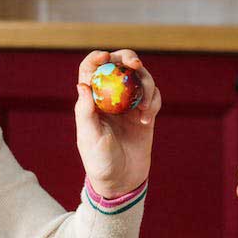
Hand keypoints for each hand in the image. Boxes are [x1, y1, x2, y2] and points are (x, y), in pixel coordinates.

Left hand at [75, 49, 160, 197]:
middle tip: (135, 65)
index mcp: (92, 100)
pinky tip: (148, 119)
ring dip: (146, 84)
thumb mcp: (90, 137)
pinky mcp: (145, 114)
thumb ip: (86, 112)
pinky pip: (153, 96)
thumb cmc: (99, 161)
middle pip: (119, 66)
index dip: (98, 57)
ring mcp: (129, 105)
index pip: (92, 69)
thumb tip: (82, 85)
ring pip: (139, 78)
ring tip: (146, 108)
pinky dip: (154, 101)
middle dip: (128, 59)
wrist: (122, 181)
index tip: (107, 57)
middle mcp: (110, 98)